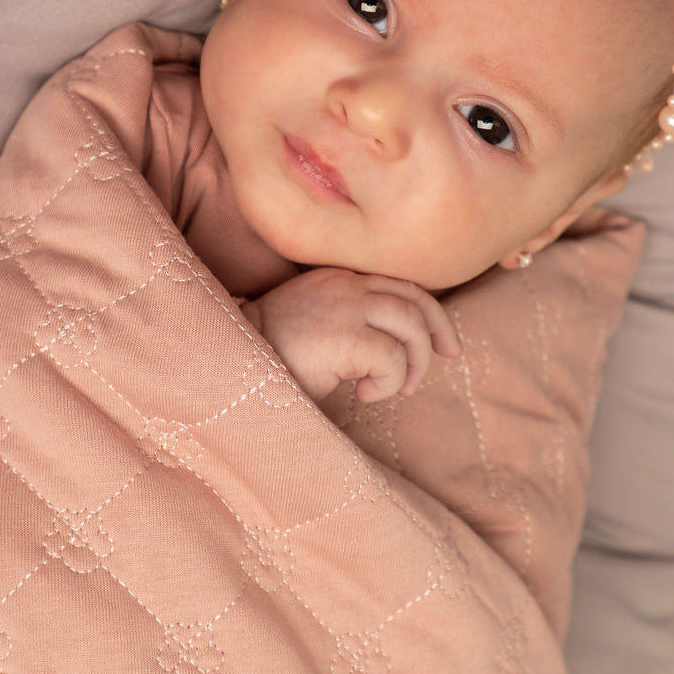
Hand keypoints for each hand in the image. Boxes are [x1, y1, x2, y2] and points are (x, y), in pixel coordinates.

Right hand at [241, 268, 460, 402]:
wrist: (228, 363)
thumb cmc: (271, 353)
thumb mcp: (318, 324)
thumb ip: (353, 321)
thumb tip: (399, 349)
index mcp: (340, 278)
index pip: (402, 285)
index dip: (432, 313)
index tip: (446, 345)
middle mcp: (346, 285)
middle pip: (415, 300)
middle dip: (436, 335)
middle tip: (442, 363)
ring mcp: (344, 307)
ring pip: (410, 325)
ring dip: (415, 363)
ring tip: (395, 388)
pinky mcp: (343, 336)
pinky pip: (391, 357)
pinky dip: (390, 382)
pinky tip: (365, 395)